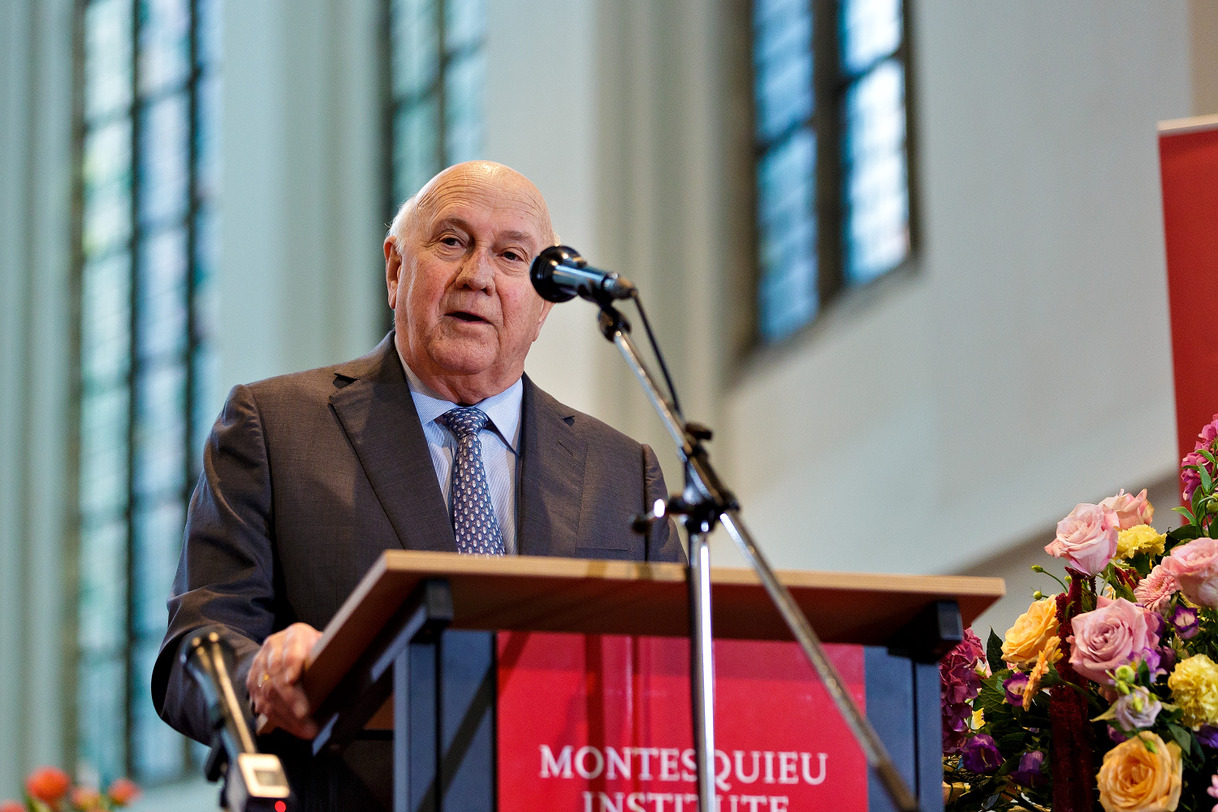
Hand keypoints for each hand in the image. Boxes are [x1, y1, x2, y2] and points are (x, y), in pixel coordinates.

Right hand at [246, 622, 322, 738]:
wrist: (285, 645)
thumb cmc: (312, 648)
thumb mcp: (324, 644)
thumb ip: (331, 653)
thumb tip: (350, 669)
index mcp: (295, 635)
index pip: (291, 649)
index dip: (292, 664)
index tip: (294, 680)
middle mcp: (274, 647)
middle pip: (278, 674)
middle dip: (291, 698)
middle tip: (305, 715)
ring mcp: (260, 664)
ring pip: (268, 691)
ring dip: (286, 714)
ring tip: (304, 728)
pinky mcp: (253, 681)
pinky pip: (261, 703)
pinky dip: (278, 718)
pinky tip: (293, 727)